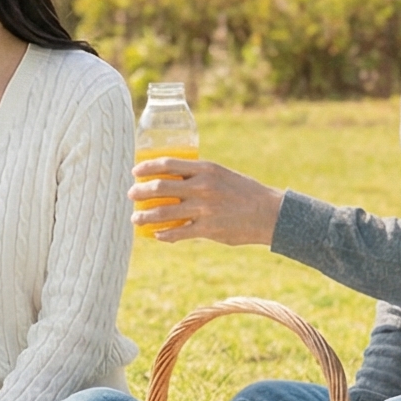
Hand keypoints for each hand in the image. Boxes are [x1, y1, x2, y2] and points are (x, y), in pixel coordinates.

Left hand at [130, 157, 282, 245]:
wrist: (270, 213)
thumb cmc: (245, 193)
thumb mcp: (222, 175)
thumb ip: (199, 176)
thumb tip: (174, 179)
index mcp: (206, 169)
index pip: (168, 164)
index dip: (147, 167)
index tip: (135, 171)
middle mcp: (202, 187)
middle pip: (160, 187)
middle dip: (140, 192)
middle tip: (131, 195)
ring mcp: (204, 208)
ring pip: (164, 212)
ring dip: (145, 216)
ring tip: (135, 218)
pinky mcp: (208, 229)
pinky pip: (178, 232)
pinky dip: (164, 234)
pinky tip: (156, 235)